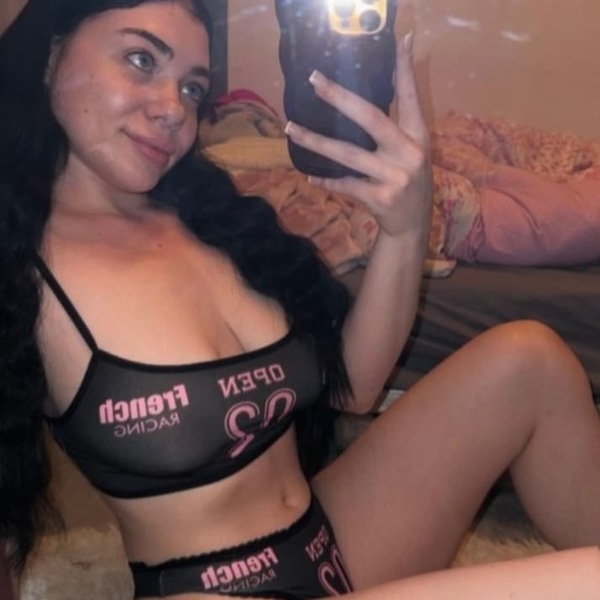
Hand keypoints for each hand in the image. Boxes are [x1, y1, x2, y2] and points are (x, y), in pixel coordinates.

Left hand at [284, 31, 431, 238]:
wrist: (411, 225)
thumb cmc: (406, 182)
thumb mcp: (411, 152)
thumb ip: (395, 127)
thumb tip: (362, 100)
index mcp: (418, 137)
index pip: (411, 97)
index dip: (406, 69)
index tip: (402, 39)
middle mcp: (409, 153)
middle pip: (371, 118)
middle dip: (340, 97)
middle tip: (315, 80)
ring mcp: (395, 177)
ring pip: (347, 154)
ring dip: (315, 141)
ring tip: (290, 128)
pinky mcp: (380, 198)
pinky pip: (345, 184)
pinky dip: (326, 180)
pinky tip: (309, 175)